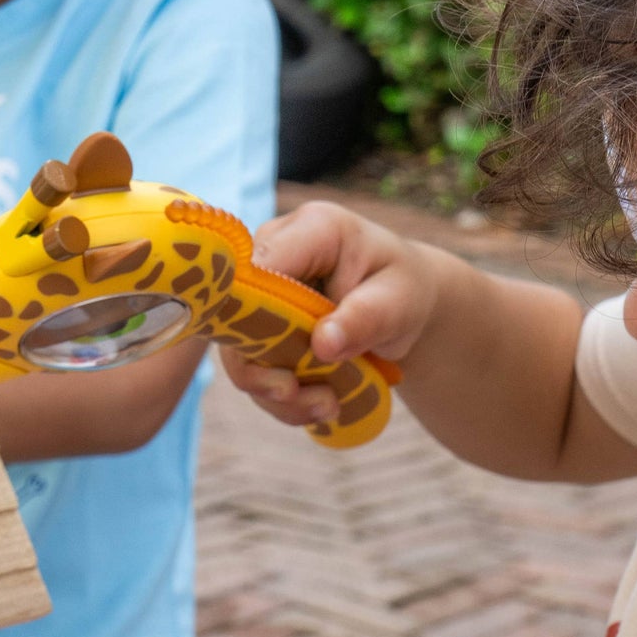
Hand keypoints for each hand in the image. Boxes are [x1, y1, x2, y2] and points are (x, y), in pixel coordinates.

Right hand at [224, 202, 442, 428]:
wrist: (400, 303)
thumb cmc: (402, 290)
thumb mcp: (400, 303)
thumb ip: (365, 319)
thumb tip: (323, 345)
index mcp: (312, 229)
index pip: (260, 265)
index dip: (253, 311)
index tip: (279, 365)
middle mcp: (273, 251)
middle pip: (235, 310)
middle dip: (263, 366)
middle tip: (300, 396)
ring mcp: (260, 288)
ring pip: (238, 347)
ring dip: (274, 390)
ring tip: (326, 407)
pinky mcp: (256, 321)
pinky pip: (252, 365)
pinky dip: (282, 396)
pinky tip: (321, 403)